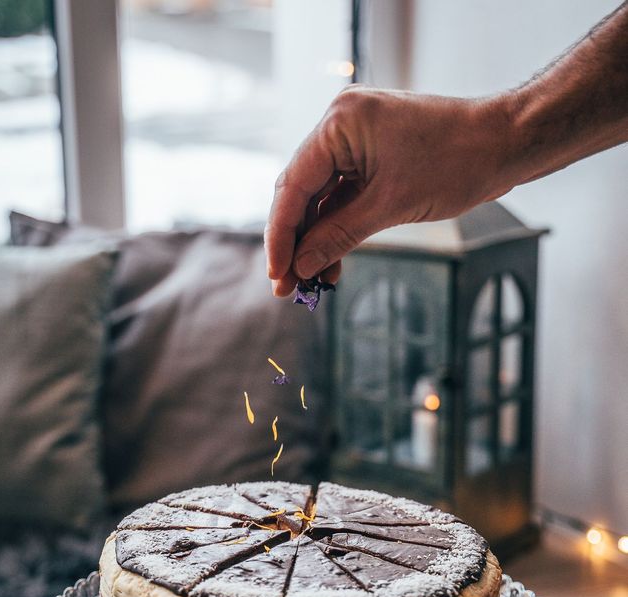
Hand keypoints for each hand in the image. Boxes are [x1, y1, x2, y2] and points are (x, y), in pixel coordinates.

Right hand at [265, 85, 514, 296]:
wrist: (505, 144)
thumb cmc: (457, 162)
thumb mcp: (390, 206)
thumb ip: (338, 236)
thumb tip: (301, 267)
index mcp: (340, 123)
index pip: (293, 185)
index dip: (281, 236)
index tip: (276, 275)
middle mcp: (341, 126)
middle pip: (301, 193)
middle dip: (295, 243)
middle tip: (287, 286)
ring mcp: (356, 141)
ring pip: (321, 200)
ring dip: (316, 242)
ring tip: (310, 284)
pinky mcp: (371, 157)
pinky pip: (343, 198)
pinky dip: (337, 230)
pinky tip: (330, 265)